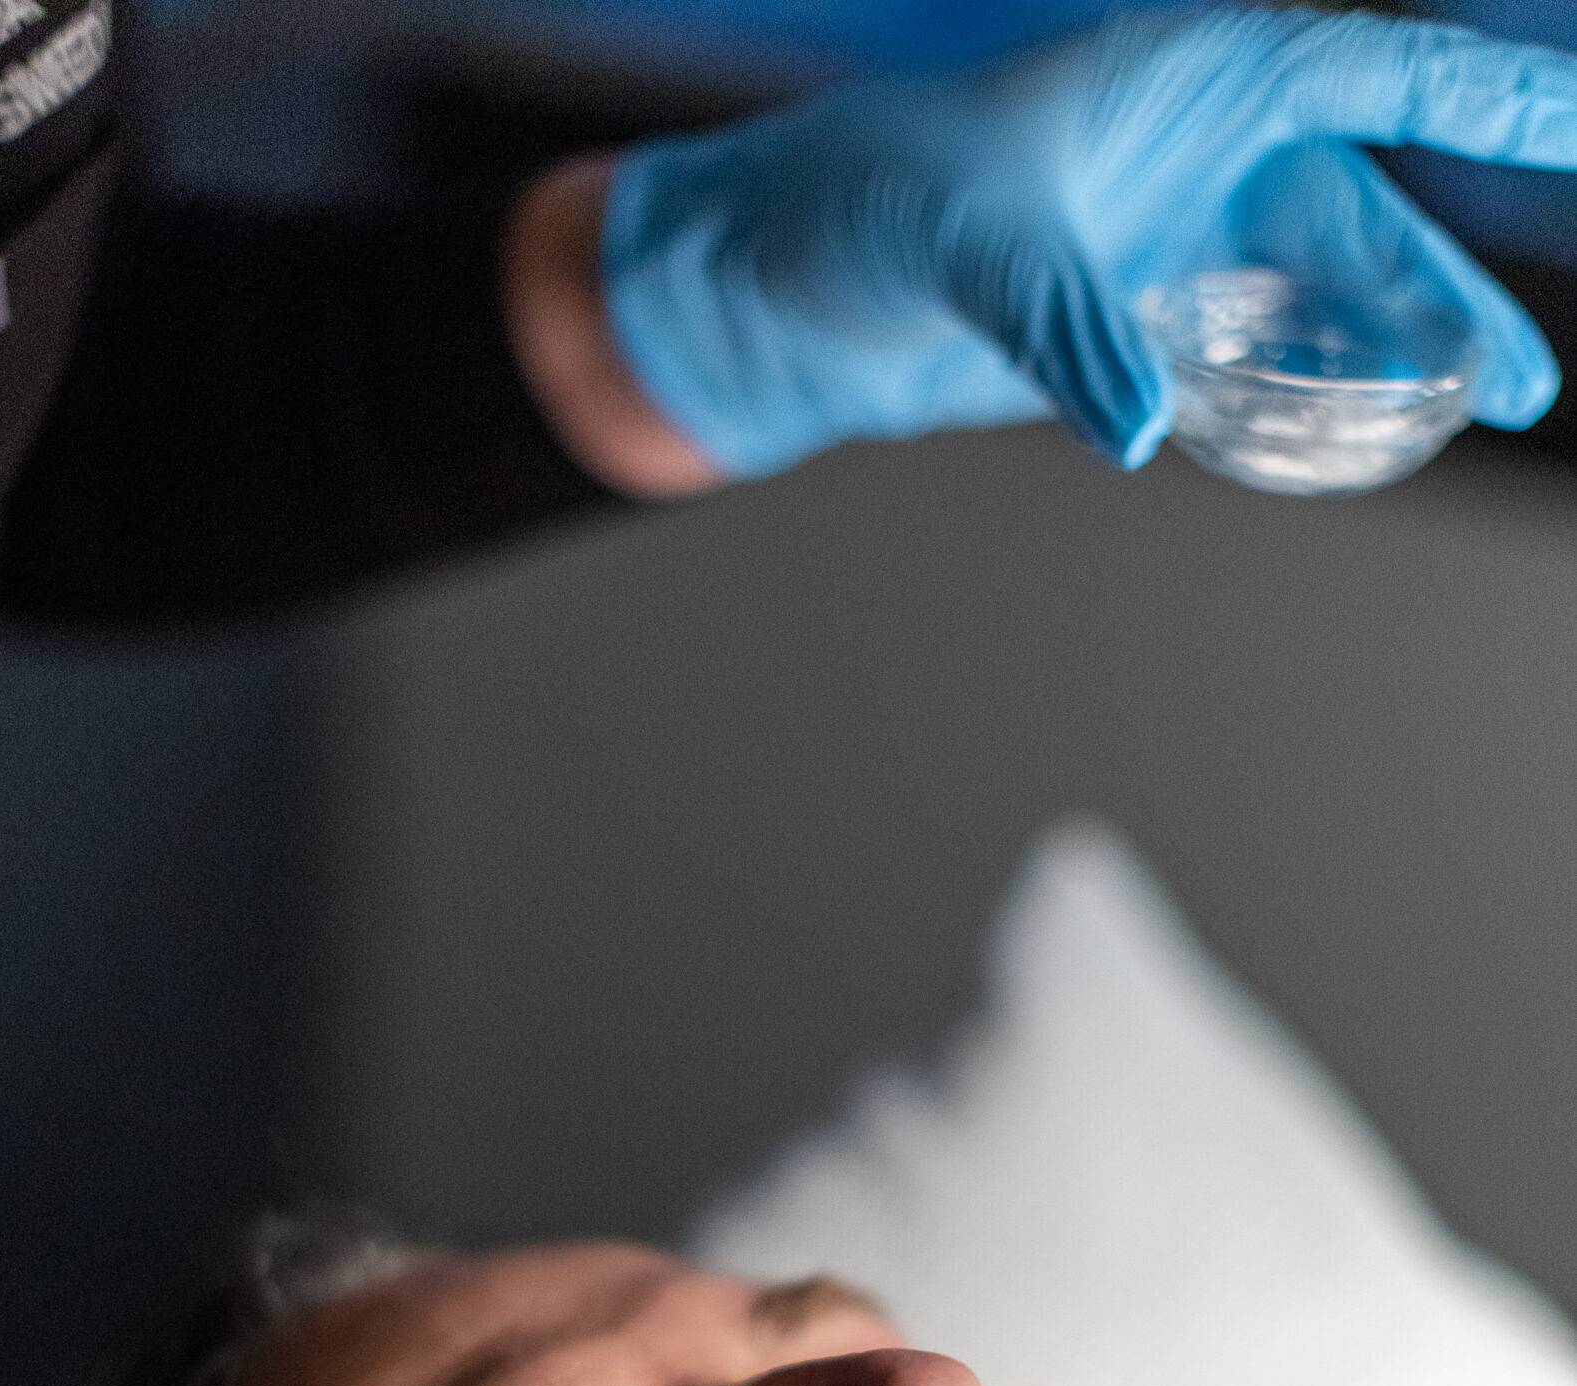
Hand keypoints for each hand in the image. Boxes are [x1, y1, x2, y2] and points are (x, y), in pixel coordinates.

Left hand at [599, 6, 1576, 476]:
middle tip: (1520, 375)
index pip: (1367, 68)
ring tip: (1481, 403)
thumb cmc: (854, 209)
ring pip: (1323, 291)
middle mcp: (1193, 153)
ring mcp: (1167, 242)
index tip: (1572, 125)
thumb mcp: (960, 246)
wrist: (773, 290)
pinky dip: (1308, 390)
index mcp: (1182, 77)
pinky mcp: (1132, 324)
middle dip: (1452, 284)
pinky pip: (1254, 356)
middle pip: (1366, 209)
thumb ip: (1059, 328)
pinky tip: (1359, 433)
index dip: (1480, 99)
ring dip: (1400, 347)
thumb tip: (1137, 427)